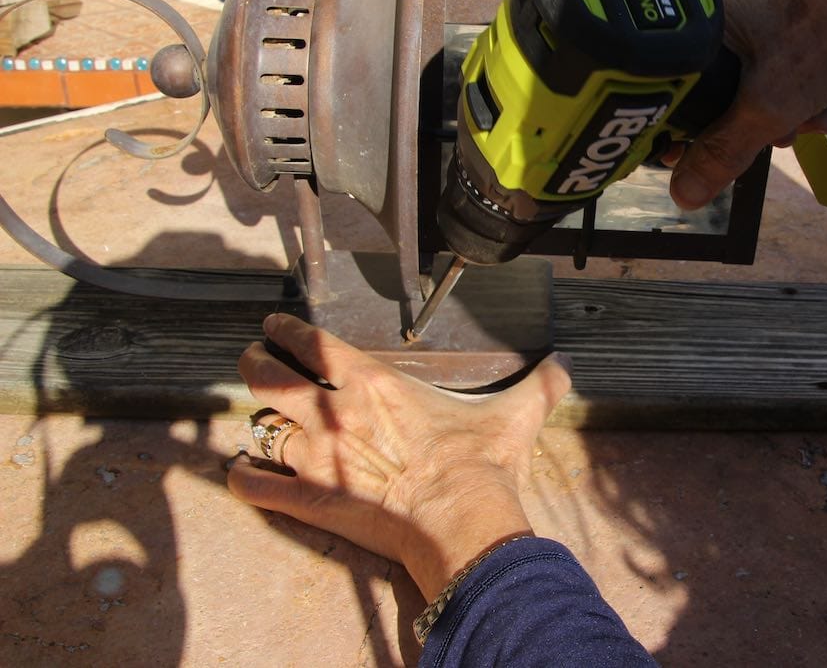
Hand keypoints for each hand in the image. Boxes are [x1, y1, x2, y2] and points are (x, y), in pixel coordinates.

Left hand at [227, 313, 571, 601]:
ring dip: (255, 420)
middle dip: (256, 364)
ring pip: (263, 427)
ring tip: (253, 416)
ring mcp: (319, 458)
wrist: (463, 519)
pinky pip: (260, 487)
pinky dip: (245, 479)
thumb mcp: (515, 415)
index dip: (287, 331)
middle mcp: (336, 413)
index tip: (276, 326)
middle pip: (272, 377)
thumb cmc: (481, 464)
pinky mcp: (313, 502)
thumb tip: (567, 367)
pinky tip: (240, 475)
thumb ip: (540, 385)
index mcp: (374, 385)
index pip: (314, 344)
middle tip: (253, 360)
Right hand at [669, 0, 826, 210]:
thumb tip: (685, 192)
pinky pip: (764, 38)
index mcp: (682, 3)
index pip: (653, 81)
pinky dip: (790, 70)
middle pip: (700, 74)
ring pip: (738, 60)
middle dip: (742, 118)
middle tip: (777, 138)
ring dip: (776, 100)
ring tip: (817, 116)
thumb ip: (724, 151)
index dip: (673, 127)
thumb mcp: (773, 102)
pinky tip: (826, 91)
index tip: (692, 157)